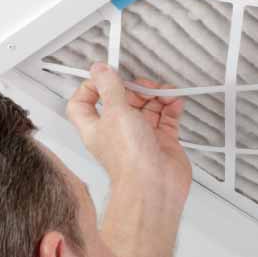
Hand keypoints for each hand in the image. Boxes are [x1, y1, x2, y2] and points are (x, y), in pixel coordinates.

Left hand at [66, 63, 192, 197]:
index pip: (83, 104)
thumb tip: (99, 70)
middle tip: (145, 85)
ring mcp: (141, 137)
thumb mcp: (115, 112)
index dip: (91, 88)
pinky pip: (167, 118)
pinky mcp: (162, 142)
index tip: (104, 77)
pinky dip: (171, 107)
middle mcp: (118, 132)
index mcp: (97, 126)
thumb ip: (109, 88)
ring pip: (147, 108)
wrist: (154, 186)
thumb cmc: (129, 159)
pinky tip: (174, 102)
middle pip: (123, 101)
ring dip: (157, 96)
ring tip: (164, 93)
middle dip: (135, 88)